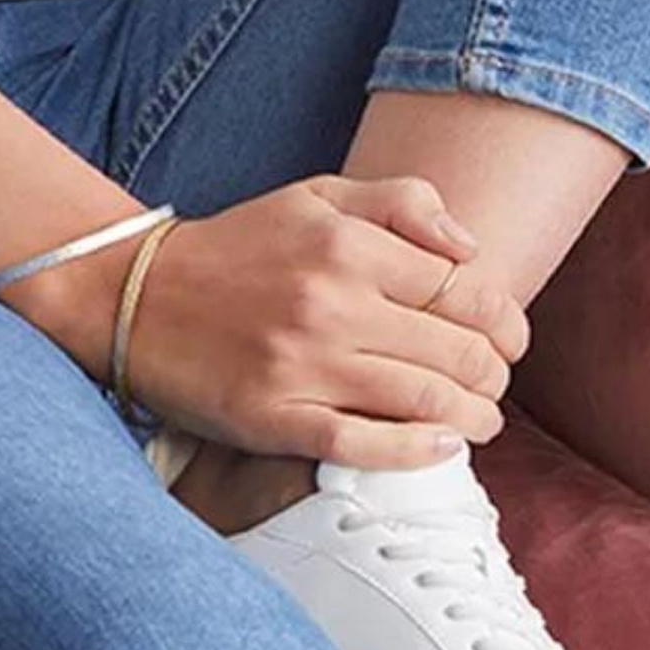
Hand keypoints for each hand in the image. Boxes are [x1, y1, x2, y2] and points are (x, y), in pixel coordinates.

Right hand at [124, 172, 530, 471]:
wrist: (139, 293)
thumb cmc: (241, 245)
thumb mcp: (318, 195)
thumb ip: (401, 204)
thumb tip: (472, 250)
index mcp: (347, 245)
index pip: (465, 290)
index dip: (506, 321)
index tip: (510, 338)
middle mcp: (331, 304)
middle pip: (458, 352)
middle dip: (495, 374)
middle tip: (495, 384)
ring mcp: (303, 366)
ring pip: (425, 402)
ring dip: (474, 419)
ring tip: (481, 421)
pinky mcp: (275, 418)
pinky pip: (365, 446)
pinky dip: (417, 453)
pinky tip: (442, 448)